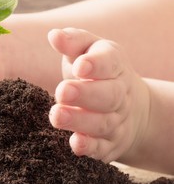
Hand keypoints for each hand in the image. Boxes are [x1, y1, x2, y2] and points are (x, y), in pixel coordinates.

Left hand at [48, 28, 149, 162]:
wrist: (128, 107)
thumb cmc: (97, 73)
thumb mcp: (88, 51)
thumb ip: (73, 43)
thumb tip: (54, 34)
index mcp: (114, 65)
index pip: (110, 63)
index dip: (96, 65)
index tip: (80, 66)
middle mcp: (120, 94)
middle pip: (108, 95)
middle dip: (85, 94)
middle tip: (62, 92)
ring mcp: (116, 121)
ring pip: (102, 123)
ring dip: (79, 121)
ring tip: (56, 116)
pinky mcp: (109, 144)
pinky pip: (102, 149)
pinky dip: (89, 147)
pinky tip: (75, 144)